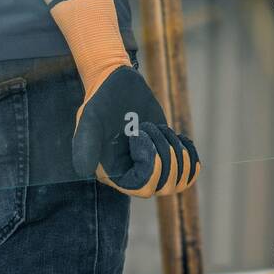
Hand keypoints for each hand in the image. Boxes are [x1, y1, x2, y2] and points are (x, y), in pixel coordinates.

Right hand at [72, 65, 199, 196]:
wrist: (117, 86)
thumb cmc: (100, 102)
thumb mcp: (90, 120)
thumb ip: (85, 144)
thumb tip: (83, 171)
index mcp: (114, 175)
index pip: (145, 187)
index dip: (152, 163)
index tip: (138, 134)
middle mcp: (133, 176)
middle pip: (166, 186)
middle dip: (166, 153)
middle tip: (149, 127)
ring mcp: (151, 167)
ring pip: (180, 180)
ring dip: (177, 151)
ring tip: (160, 129)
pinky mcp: (166, 155)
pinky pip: (189, 171)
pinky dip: (190, 154)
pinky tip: (179, 137)